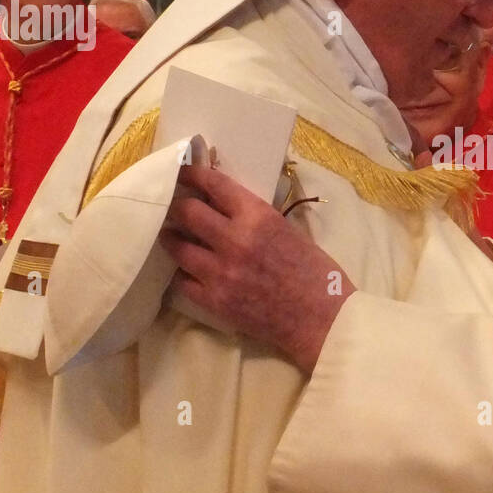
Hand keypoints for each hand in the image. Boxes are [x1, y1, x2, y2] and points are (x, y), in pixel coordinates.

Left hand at [159, 164, 354, 372]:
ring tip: (171, 236)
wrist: (322, 319)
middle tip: (171, 206)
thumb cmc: (315, 272)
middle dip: (176, 206)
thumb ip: (255, 219)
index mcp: (258, 216)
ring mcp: (221, 272)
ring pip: (178, 246)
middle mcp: (235, 239)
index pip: (214, 185)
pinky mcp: (214, 300)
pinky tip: (187, 271)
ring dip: (172, 238)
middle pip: (187, 212)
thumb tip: (225, 209)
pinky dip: (183, 274)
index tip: (182, 172)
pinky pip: (182, 282)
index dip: (193, 174)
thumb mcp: (288, 230)